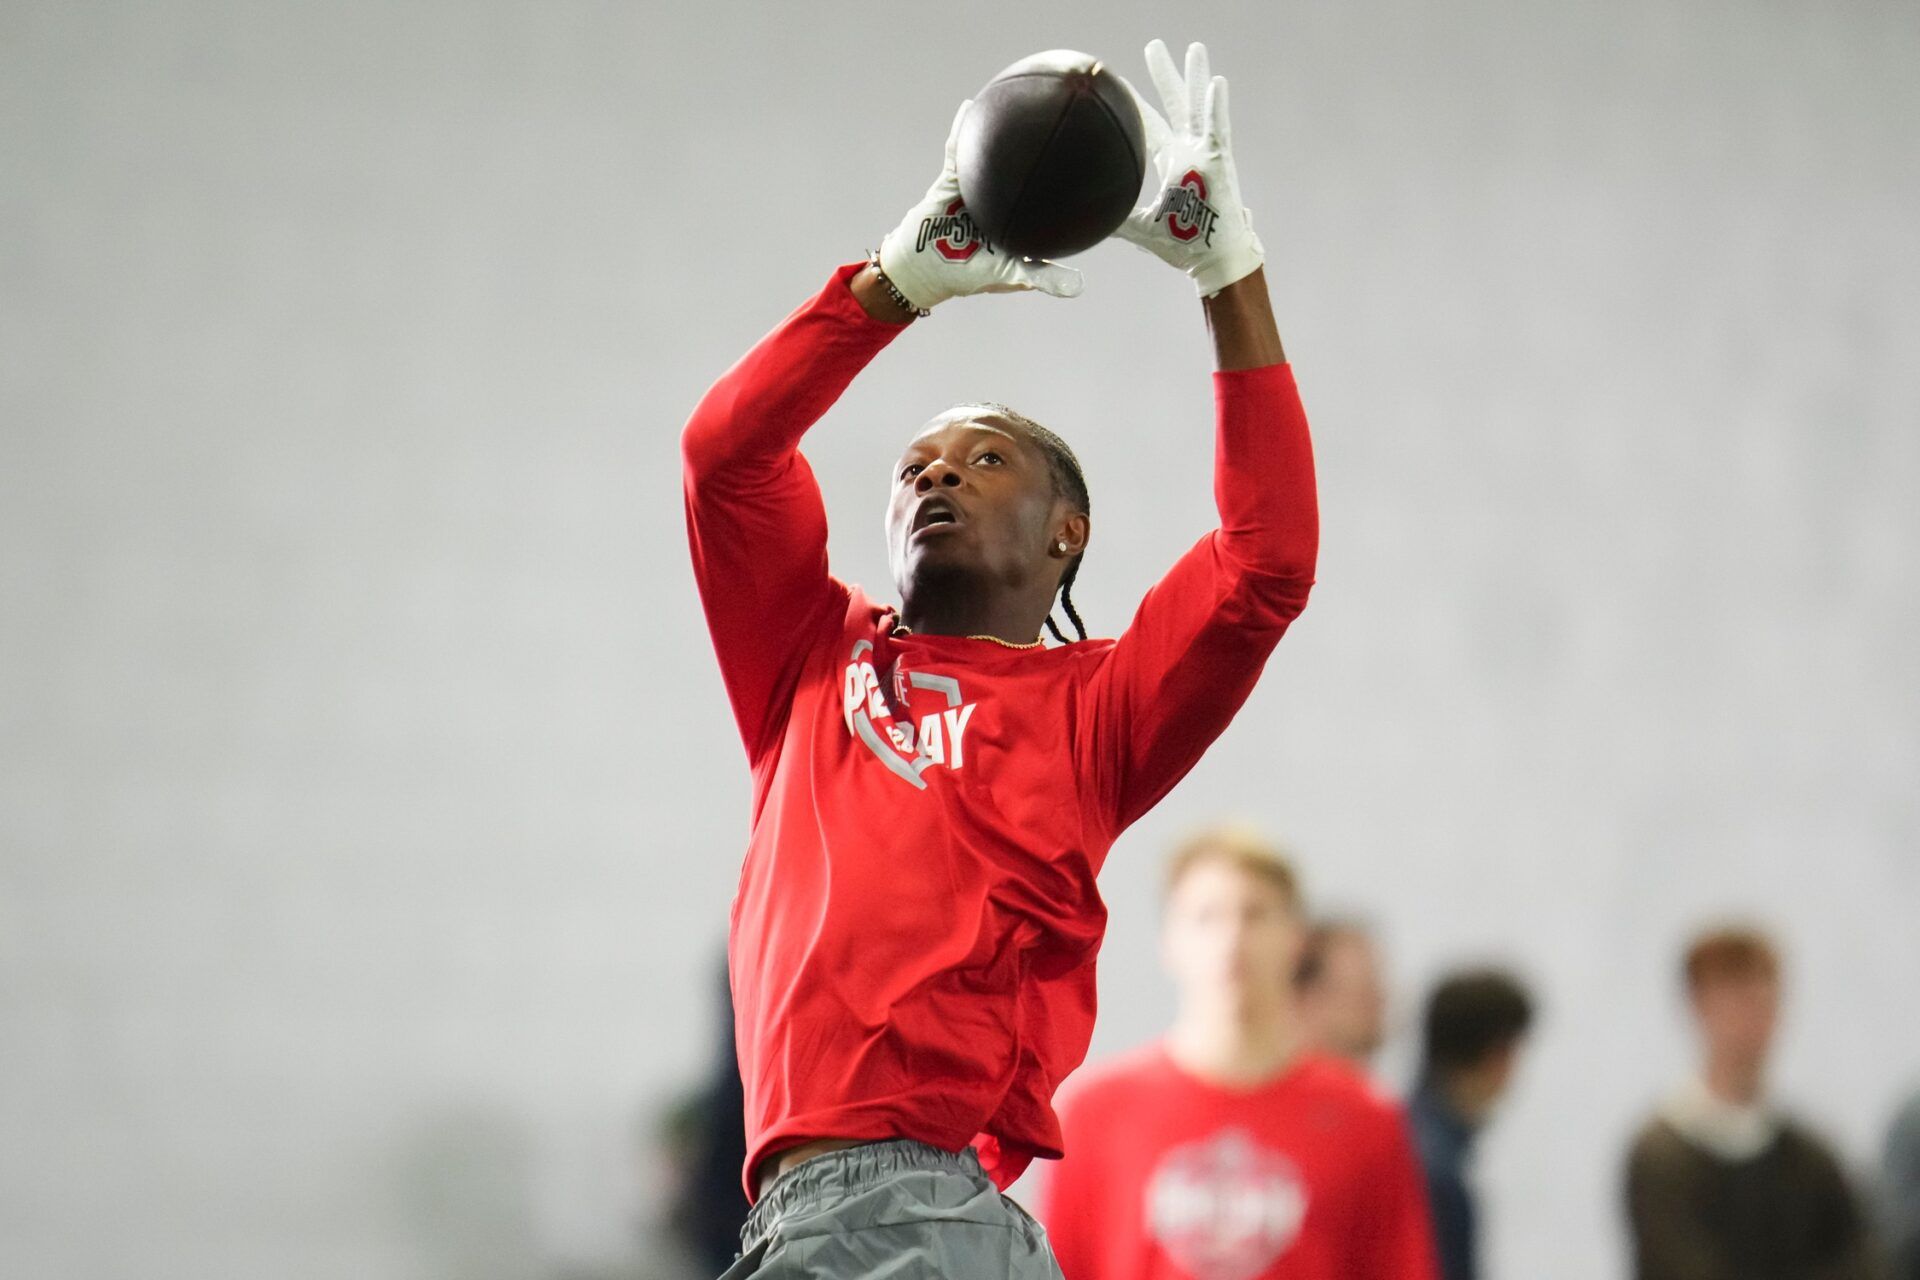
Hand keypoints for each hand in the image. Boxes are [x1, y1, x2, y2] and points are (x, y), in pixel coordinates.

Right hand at [875, 101, 1083, 311]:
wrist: (923, 269)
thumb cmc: (967, 273)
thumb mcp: (1010, 275)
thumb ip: (1043, 277)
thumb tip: (1079, 288)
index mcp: (1018, 216)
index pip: (1048, 194)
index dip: (1069, 179)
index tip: (1097, 162)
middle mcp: (1000, 197)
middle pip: (1024, 166)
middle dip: (1042, 143)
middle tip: (1070, 114)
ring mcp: (977, 185)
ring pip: (993, 155)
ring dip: (1003, 131)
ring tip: (1024, 97)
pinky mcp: (952, 180)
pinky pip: (958, 153)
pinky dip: (962, 131)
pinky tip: (970, 108)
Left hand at [1115, 40, 1265, 297]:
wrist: (1211, 262)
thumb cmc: (1182, 245)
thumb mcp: (1140, 228)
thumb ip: (1116, 219)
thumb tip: (1084, 221)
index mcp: (1173, 164)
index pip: (1151, 128)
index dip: (1137, 106)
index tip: (1119, 84)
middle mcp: (1190, 154)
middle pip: (1175, 106)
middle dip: (1165, 76)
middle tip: (1154, 46)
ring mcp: (1206, 157)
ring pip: (1199, 109)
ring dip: (1196, 78)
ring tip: (1195, 48)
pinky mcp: (1220, 165)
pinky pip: (1218, 132)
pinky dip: (1216, 108)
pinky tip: (1216, 83)